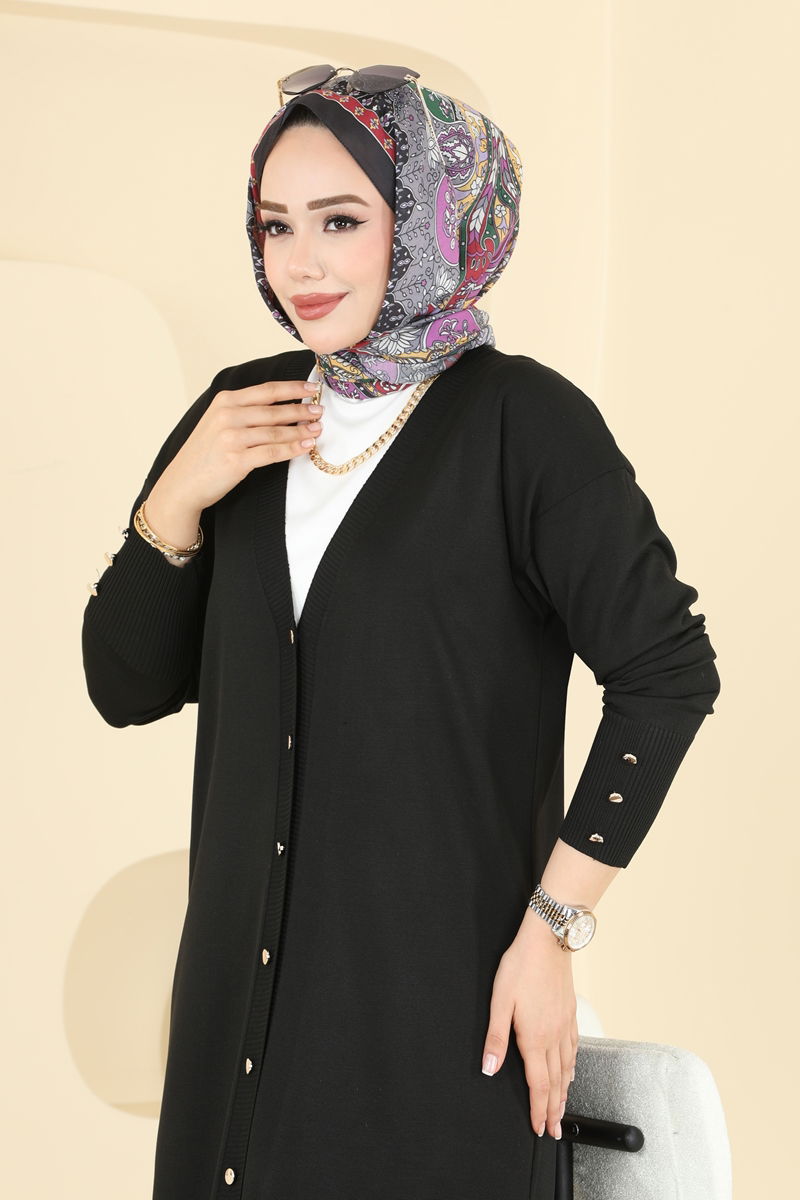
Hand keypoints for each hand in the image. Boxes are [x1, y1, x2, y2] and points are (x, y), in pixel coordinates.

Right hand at [151, 378, 324, 517]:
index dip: (293, 389)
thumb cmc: (204, 454)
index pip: (267, 391)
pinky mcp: (236, 460)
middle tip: (320, 411)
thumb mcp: (218, 422)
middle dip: (302, 411)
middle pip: (274, 410)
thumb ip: (244, 411)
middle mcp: (228, 416)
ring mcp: (231, 438)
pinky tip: (305, 446)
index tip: (313, 389)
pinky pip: (272, 453)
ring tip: (317, 430)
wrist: (182, 483)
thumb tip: (282, 407)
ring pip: (276, 432)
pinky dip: (292, 449)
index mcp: (225, 401)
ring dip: (300, 431)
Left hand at [481, 908, 577, 1139]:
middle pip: (556, 1082)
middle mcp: (554, 1036)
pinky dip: (573, 1067)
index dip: (539, 1109)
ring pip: (567, 1068)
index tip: (540, 1128)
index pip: (538, 1084)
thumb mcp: (500, 1001)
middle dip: (554, 1109)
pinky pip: (574, 1049)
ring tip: (563, 1109)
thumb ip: (496, 1038)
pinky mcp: (570, 1013)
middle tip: (555, 1130)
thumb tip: (489, 1068)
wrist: (548, 941)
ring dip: (565, 1092)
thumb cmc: (521, 967)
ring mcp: (565, 1025)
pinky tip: (571, 1070)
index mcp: (535, 1037)